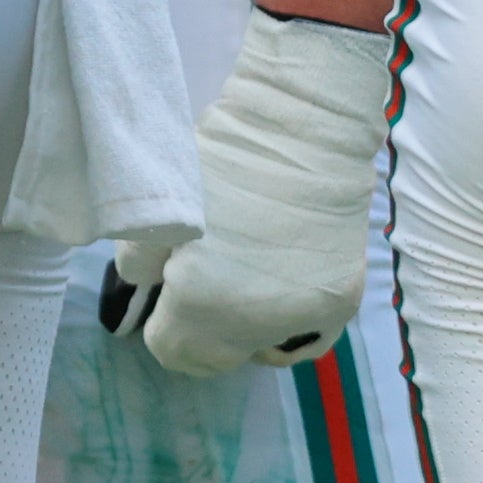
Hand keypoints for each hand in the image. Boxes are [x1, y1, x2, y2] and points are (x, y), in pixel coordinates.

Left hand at [127, 12, 387, 375]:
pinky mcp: (343, 298)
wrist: (306, 125)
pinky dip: (288, 325)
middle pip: (217, 357)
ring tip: (245, 285)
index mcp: (202, 301)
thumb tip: (149, 288)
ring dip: (247, 328)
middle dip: (202, 330)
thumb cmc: (223, 157)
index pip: (172, 350)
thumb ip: (140, 264)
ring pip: (263, 349)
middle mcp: (255, 322)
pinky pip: (309, 337)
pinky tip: (280, 295)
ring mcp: (305, 315)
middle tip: (204, 283)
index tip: (169, 292)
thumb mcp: (159, 206)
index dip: (164, 323)